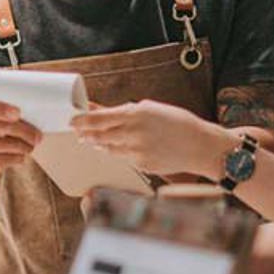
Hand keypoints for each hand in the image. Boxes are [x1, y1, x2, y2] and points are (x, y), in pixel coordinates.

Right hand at [0, 92, 40, 179]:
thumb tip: (36, 109)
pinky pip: (7, 160)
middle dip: (25, 132)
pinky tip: (20, 154)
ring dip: (26, 146)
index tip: (17, 113)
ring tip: (31, 145)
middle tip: (38, 135)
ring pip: (8, 145)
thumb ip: (2, 103)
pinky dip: (18, 157)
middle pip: (1, 127)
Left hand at [71, 100, 235, 177]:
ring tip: (92, 140)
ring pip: (108, 148)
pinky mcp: (141, 165)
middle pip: (99, 134)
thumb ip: (126, 111)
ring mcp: (137, 151)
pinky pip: (122, 158)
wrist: (201, 146)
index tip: (73, 119)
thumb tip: (102, 108)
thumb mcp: (152, 109)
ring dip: (99, 143)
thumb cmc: (179, 123)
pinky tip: (115, 148)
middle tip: (78, 131)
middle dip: (87, 133)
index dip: (83, 120)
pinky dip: (116, 153)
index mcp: (136, 114)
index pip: (100, 118)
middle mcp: (134, 133)